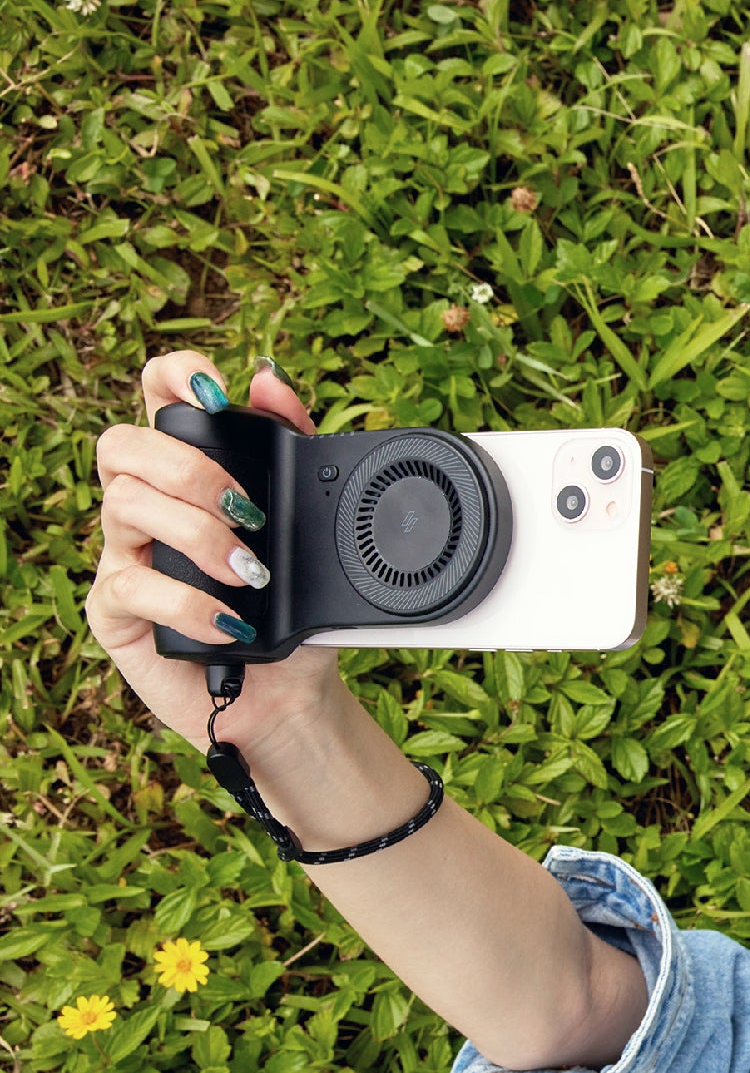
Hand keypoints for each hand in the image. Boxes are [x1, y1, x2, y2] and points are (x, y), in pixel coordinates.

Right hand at [86, 351, 343, 755]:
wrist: (292, 695)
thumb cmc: (292, 611)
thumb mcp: (308, 534)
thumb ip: (295, 456)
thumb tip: (271, 382)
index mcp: (188, 475)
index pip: (156, 398)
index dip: (173, 377)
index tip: (215, 392)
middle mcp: (147, 507)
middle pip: (123, 445)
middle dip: (189, 468)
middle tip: (247, 512)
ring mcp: (126, 556)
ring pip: (123, 504)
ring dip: (195, 534)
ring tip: (248, 574)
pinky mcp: (117, 611)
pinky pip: (131, 584)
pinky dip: (188, 602)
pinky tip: (228, 623)